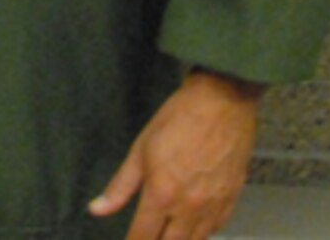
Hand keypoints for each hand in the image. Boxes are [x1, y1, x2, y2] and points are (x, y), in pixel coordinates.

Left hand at [90, 68, 263, 239]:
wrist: (222, 104)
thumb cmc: (176, 121)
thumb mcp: (140, 150)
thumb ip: (120, 186)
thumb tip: (97, 210)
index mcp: (162, 195)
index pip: (143, 236)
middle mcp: (189, 209)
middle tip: (146, 238)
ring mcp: (214, 208)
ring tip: (166, 235)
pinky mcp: (232, 202)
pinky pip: (215, 230)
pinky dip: (201, 234)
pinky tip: (191, 228)